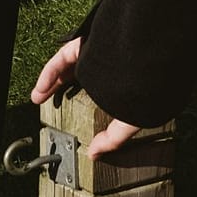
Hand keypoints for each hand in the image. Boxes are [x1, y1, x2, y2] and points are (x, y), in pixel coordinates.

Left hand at [29, 36, 140, 155]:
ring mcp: (99, 51)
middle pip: (79, 75)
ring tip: (39, 97)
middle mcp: (110, 63)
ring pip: (69, 64)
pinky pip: (65, 55)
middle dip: (61, 89)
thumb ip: (114, 138)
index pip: (98, 88)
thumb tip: (95, 154)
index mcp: (122, 79)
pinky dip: (51, 71)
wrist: (156, 60)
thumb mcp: (131, 121)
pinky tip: (42, 87)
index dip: (82, 100)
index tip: (70, 113)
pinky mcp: (90, 43)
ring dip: (51, 81)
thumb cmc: (152, 87)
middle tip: (51, 102)